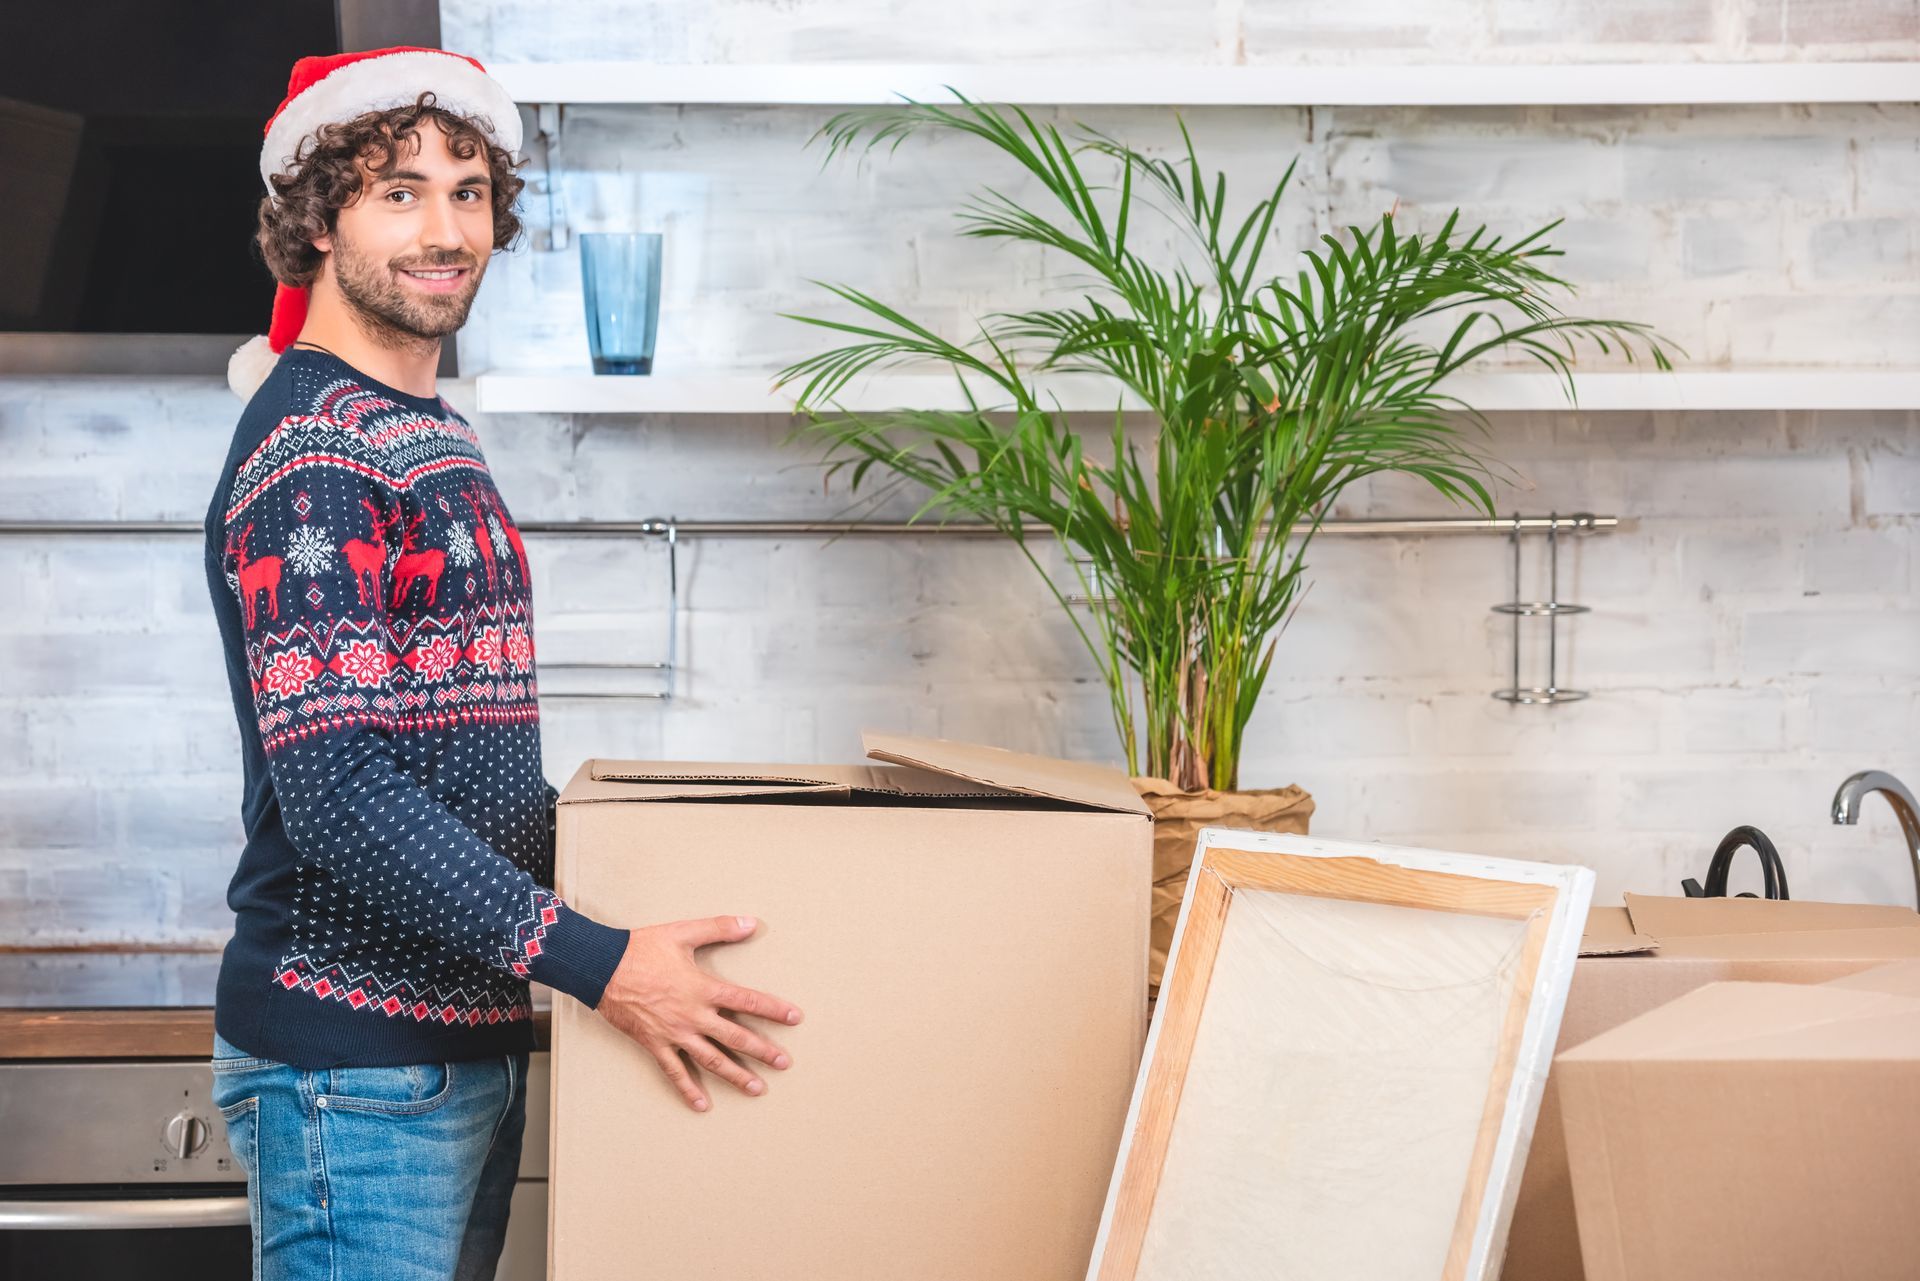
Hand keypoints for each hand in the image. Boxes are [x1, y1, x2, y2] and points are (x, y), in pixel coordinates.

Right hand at [596, 915, 801, 1112]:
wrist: (601, 968)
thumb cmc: (641, 949)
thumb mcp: (682, 933)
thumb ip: (719, 928)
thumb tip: (751, 923)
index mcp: (703, 988)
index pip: (747, 1001)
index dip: (773, 1010)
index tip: (795, 1018)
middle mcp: (693, 1015)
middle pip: (735, 1037)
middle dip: (763, 1051)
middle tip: (784, 1063)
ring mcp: (674, 1033)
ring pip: (711, 1060)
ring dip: (735, 1075)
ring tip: (757, 1088)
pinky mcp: (655, 1044)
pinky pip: (675, 1072)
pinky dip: (688, 1089)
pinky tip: (702, 1104)